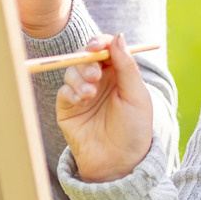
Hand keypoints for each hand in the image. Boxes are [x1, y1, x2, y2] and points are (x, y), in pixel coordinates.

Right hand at [56, 35, 154, 182]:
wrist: (119, 163)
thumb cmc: (134, 130)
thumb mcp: (136, 95)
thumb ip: (126, 66)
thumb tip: (117, 35)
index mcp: (118, 74)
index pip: (105, 49)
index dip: (99, 43)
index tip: (97, 46)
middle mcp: (98, 81)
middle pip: (84, 56)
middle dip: (87, 61)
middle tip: (95, 74)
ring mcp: (81, 94)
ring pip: (71, 71)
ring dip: (79, 77)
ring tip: (90, 94)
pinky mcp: (68, 109)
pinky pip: (63, 91)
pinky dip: (70, 92)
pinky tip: (81, 101)